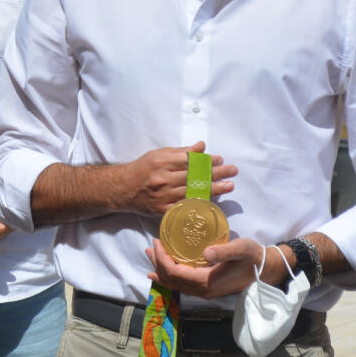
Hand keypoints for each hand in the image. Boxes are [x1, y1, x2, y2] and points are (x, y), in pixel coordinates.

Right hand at [120, 141, 235, 215]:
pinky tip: (212, 201)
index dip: (206, 160)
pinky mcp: (163, 210)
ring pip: (193, 192)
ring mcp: (163, 196)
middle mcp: (162, 179)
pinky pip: (185, 207)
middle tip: (232, 171)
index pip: (189, 161)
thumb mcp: (158, 154)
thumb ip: (180, 151)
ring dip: (214, 189)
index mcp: (161, 162)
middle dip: (216, 173)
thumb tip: (201, 146)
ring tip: (229, 186)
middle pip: (194, 176)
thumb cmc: (142, 169)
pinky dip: (199, 203)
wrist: (123, 189)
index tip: (220, 159)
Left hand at [146, 237, 283, 298]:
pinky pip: (182, 286)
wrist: (266, 271)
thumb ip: (223, 251)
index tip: (157, 243)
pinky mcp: (207, 289)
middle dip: (157, 264)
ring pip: (175, 284)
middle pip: (171, 280)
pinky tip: (163, 273)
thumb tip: (205, 253)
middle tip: (150, 247)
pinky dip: (169, 278)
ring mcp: (204, 292)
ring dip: (161, 271)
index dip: (162, 259)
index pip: (175, 272)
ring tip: (151, 257)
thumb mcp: (240, 249)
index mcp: (206, 281)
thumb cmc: (253, 257)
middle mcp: (203, 290)